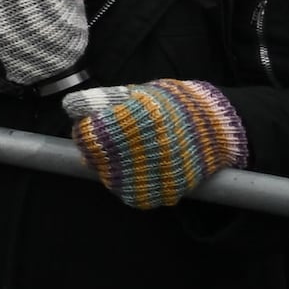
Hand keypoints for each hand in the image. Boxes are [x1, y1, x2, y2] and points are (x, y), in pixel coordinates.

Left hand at [64, 79, 245, 210]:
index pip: (88, 135)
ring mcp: (160, 171)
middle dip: (94, 152)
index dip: (83, 132)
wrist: (217, 126)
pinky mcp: (169, 189)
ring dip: (109, 171)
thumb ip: (103, 99)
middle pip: (97, 159)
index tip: (88, 129)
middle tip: (103, 145)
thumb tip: (71, 106)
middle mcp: (148, 146)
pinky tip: (133, 173)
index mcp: (137, 118)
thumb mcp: (138, 92)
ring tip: (119, 158)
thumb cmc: (172, 104)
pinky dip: (129, 187)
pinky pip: (135, 196)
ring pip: (113, 181)